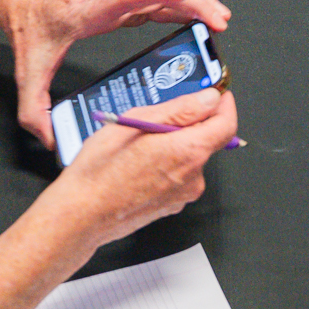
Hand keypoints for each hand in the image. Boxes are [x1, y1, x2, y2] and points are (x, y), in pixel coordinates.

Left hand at [0, 0, 232, 143]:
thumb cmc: (26, 25)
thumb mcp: (27, 71)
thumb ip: (33, 110)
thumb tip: (49, 139)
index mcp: (88, 12)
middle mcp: (108, 0)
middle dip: (193, 2)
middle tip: (218, 22)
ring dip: (194, 1)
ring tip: (219, 20)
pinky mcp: (121, 2)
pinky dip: (181, 5)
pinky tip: (196, 18)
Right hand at [50, 86, 239, 243]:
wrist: (82, 214)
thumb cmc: (100, 172)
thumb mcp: (137, 122)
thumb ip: (180, 109)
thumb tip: (208, 99)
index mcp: (188, 152)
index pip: (227, 124)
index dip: (224, 104)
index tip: (215, 94)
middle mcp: (192, 176)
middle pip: (206, 140)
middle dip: (187, 124)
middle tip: (158, 117)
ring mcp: (182, 194)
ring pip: (188, 158)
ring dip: (172, 145)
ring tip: (138, 144)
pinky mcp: (171, 205)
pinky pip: (177, 176)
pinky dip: (164, 164)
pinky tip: (137, 164)